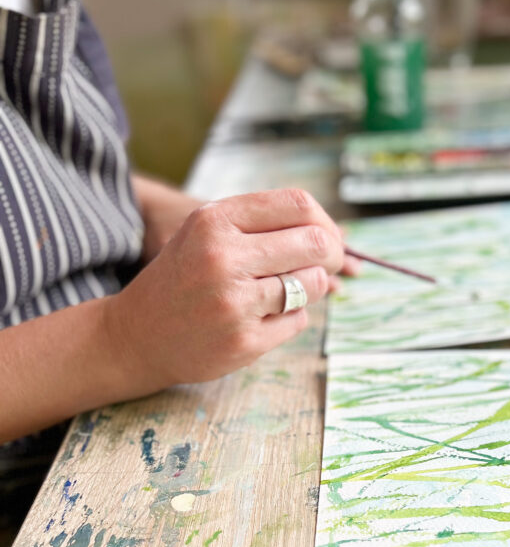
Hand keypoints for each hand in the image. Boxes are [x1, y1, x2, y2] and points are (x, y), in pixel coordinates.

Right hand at [104, 189, 344, 390]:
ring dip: (311, 288)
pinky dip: (290, 318)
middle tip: (324, 266)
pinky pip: (298, 320)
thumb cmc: (185, 277)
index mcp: (214, 221)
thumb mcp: (208, 232)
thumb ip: (262, 223)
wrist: (138, 335)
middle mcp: (222, 258)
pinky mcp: (244, 341)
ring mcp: (234, 303)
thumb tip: (335, 233)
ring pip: (313, 284)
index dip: (325, 222)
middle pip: (315, 244)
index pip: (299, 205)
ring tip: (285, 292)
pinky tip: (262, 319)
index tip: (326, 238)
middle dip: (331, 255)